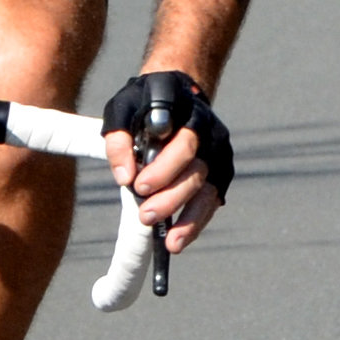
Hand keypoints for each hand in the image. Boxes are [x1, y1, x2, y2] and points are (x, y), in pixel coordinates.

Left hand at [97, 69, 232, 252]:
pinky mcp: (220, 173)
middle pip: (194, 166)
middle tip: (144, 215)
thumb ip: (118, 140)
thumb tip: (124, 177)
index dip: (163, 164)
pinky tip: (178, 240)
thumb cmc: (142, 106)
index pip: (181, 139)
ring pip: (207, 187)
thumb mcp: (121, 111)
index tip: (138, 185)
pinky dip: (195, 223)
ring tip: (170, 243)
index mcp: (184, 108)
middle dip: (169, 194)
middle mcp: (207, 128)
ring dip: (188, 217)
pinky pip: (211, 202)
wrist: (175, 96)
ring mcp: (217, 151)